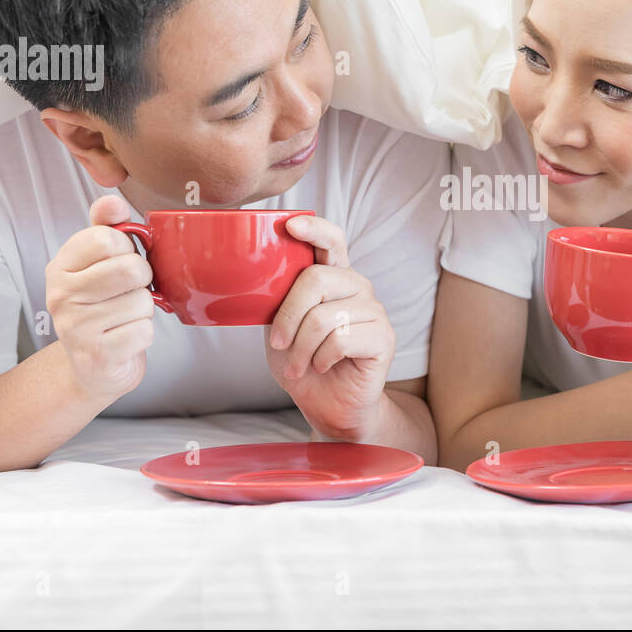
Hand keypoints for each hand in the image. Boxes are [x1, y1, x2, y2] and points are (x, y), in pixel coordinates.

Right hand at [44, 194, 155, 405]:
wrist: (94, 366)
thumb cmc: (102, 306)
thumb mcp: (99, 264)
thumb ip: (106, 228)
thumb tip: (111, 201)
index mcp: (60, 267)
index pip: (104, 237)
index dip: (127, 248)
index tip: (120, 261)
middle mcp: (60, 295)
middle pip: (130, 268)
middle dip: (143, 279)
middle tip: (130, 290)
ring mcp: (74, 328)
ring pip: (141, 301)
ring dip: (144, 310)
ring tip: (125, 316)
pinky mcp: (96, 356)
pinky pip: (144, 331)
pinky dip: (144, 334)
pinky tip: (125, 337)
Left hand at [264, 215, 394, 438]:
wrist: (328, 405)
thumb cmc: (303, 363)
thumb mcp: (279, 326)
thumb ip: (277, 299)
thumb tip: (248, 276)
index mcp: (333, 277)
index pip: (331, 239)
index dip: (314, 228)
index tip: (290, 225)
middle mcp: (357, 286)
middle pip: (317, 278)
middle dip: (288, 316)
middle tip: (278, 344)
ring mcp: (374, 310)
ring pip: (325, 316)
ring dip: (302, 348)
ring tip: (299, 365)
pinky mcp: (384, 337)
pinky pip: (341, 340)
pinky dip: (321, 359)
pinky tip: (323, 367)